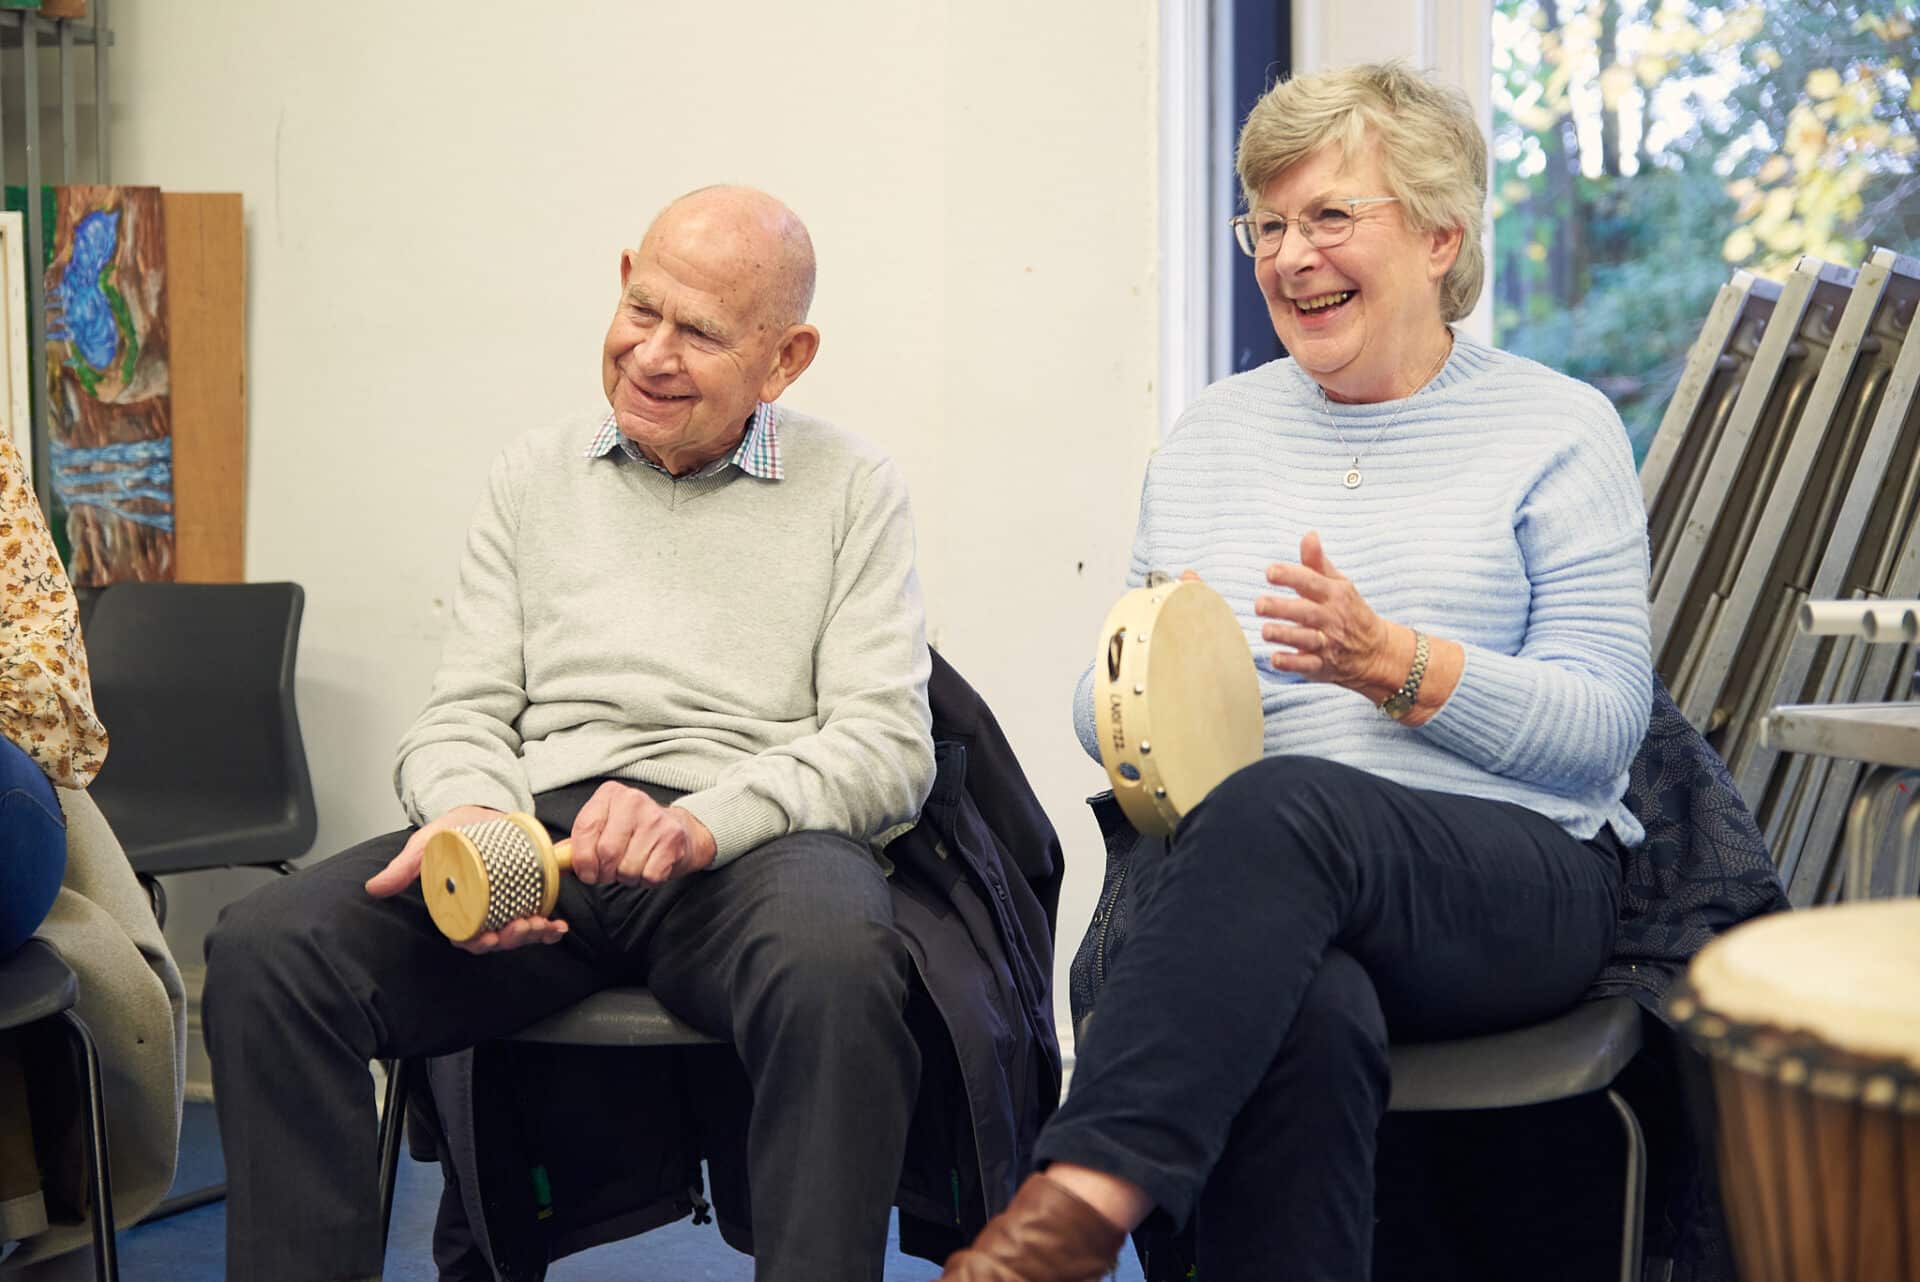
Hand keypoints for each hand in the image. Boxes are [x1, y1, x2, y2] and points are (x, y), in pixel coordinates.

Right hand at [368, 804, 571, 954]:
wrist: (479, 811)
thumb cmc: (451, 832)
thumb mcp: (426, 846)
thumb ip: (404, 866)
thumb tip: (374, 888)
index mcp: (458, 909)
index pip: (466, 936)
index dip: (478, 943)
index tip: (490, 939)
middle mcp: (483, 912)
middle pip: (497, 938)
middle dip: (514, 939)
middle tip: (525, 927)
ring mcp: (505, 906)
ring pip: (520, 931)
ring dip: (534, 934)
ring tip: (545, 925)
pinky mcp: (526, 895)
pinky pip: (538, 917)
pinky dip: (549, 926)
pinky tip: (559, 926)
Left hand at [569, 781, 717, 885]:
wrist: (682, 831)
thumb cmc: (636, 831)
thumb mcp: (605, 826)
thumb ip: (578, 841)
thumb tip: (554, 859)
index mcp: (610, 794)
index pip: (585, 829)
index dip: (581, 860)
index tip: (586, 872)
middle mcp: (633, 800)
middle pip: (606, 852)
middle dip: (605, 872)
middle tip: (612, 871)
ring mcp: (655, 819)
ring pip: (627, 868)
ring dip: (627, 877)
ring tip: (634, 865)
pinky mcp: (673, 839)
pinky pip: (648, 875)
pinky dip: (646, 880)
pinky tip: (650, 866)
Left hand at [1254, 532, 1405, 694]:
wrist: (1376, 652)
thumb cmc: (1349, 611)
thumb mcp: (1339, 584)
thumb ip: (1318, 562)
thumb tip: (1308, 535)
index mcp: (1334, 594)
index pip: (1311, 581)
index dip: (1290, 575)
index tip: (1270, 571)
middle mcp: (1331, 619)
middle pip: (1305, 612)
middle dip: (1281, 608)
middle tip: (1259, 604)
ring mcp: (1327, 643)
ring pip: (1305, 639)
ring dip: (1285, 635)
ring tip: (1266, 630)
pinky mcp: (1322, 666)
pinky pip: (1307, 665)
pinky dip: (1292, 663)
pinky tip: (1275, 658)